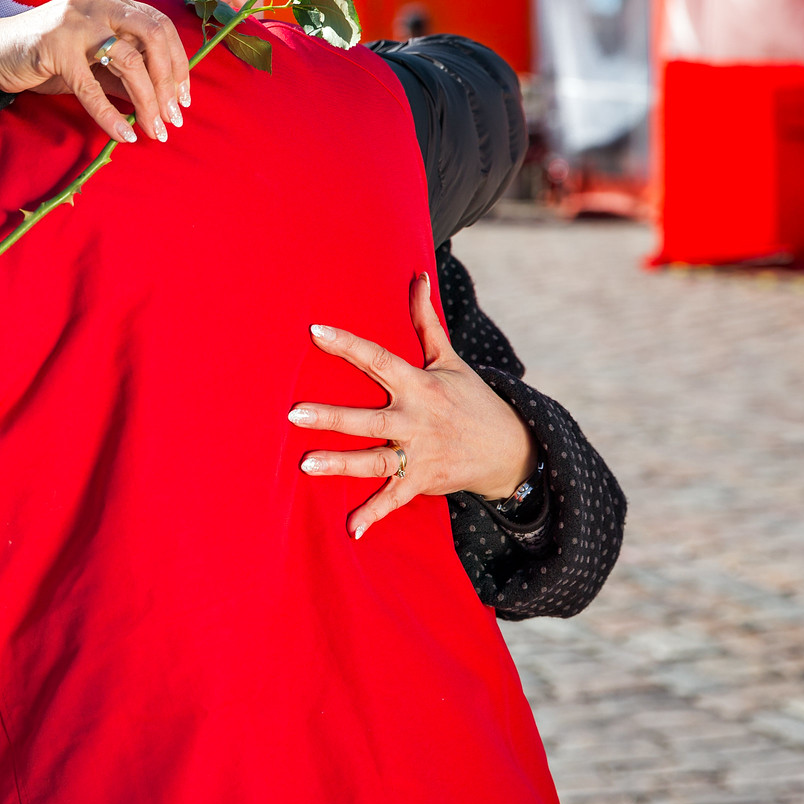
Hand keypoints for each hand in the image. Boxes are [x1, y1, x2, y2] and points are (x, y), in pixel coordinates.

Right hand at [0, 0, 190, 145]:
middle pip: (154, 36)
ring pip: (129, 62)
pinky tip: (125, 135)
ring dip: (149, 101)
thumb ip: (124, 70)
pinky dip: (111, 115)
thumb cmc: (46, 55)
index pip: (160, 24)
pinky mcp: (54, 48)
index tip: (184, 97)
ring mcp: (75, 23)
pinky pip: (92, 88)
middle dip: (171, 80)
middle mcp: (96, 3)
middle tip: (175, 116)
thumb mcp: (92, 59)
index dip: (179, 62)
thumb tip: (163, 98)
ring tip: (156, 130)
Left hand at [289, 272, 538, 539]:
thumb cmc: (471, 398)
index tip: (314, 331)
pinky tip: (351, 529)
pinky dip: (374, 514)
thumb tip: (419, 273)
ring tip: (306, 464)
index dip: (347, 344)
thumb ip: (426, 320)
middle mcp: (416, 419)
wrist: (510, 448)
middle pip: (368, 418)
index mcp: (419, 385)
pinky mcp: (422, 481)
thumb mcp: (450, 359)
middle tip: (294, 413)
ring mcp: (419, 453)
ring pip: (374, 460)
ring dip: (341, 464)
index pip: (378, 359)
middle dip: (332, 416)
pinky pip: (393, 499)